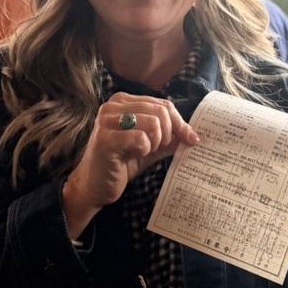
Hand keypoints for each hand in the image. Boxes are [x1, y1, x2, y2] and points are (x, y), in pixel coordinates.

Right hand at [62, 92, 199, 238]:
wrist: (94, 186)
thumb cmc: (120, 164)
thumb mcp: (149, 147)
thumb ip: (168, 138)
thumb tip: (192, 135)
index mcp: (124, 101)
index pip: (163, 104)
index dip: (180, 123)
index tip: (191, 139)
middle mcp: (113, 106)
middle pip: (160, 111)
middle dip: (167, 134)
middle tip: (157, 149)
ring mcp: (107, 120)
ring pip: (153, 123)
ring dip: (155, 143)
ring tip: (143, 152)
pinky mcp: (105, 138)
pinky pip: (141, 138)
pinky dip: (144, 150)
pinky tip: (134, 155)